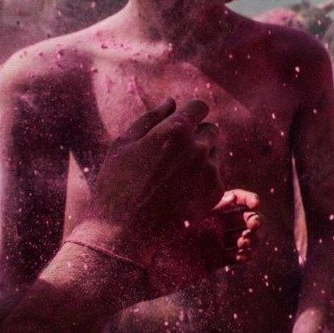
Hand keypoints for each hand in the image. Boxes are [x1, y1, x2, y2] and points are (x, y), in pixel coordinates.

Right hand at [72, 98, 261, 294]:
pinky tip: (180, 190)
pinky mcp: (215, 192)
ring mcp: (210, 171)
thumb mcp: (123, 144)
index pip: (200, 106)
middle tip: (172, 154)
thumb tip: (171, 102)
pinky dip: (203, 178)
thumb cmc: (117, 184)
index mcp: (175, 131)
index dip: (190, 113)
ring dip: (202, 156)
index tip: (181, 123)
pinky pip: (216, 175)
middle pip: (211, 130)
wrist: (126, 231)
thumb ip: (150, 119)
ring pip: (215, 152)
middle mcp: (198, 148)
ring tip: (174, 173)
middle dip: (196, 135)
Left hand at [144, 188, 262, 297]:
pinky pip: (236, 257)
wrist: (137, 266)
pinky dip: (245, 255)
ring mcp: (212, 242)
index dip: (248, 199)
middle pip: (243, 217)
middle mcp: (209, 223)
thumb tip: (222, 191)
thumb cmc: (148, 235)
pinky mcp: (212, 262)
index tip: (255, 204)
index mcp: (202, 207)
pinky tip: (244, 256)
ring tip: (243, 244)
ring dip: (251, 238)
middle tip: (252, 226)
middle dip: (254, 219)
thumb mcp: (170, 212)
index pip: (233, 198)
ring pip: (243, 237)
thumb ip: (195, 200)